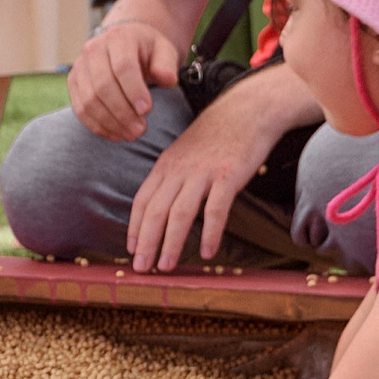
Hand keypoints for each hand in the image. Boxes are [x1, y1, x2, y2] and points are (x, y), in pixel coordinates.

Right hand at [68, 20, 180, 142]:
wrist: (126, 45)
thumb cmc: (148, 51)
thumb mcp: (164, 51)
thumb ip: (166, 65)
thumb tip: (168, 79)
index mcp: (118, 38)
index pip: (122, 67)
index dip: (134, 91)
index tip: (147, 111)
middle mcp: (94, 50)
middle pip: (103, 86)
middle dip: (122, 112)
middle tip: (140, 130)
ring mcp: (80, 67)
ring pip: (89, 101)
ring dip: (110, 123)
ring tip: (131, 135)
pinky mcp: (73, 83)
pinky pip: (80, 109)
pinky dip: (97, 126)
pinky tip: (115, 134)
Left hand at [126, 84, 285, 270]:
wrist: (247, 110)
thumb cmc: (215, 136)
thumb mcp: (183, 153)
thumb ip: (171, 178)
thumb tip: (161, 207)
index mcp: (165, 166)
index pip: (141, 200)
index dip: (134, 227)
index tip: (130, 249)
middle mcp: (179, 170)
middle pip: (155, 211)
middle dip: (145, 242)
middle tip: (141, 268)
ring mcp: (203, 172)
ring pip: (180, 213)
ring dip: (171, 243)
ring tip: (166, 266)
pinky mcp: (228, 175)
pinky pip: (216, 209)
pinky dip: (210, 233)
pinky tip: (209, 252)